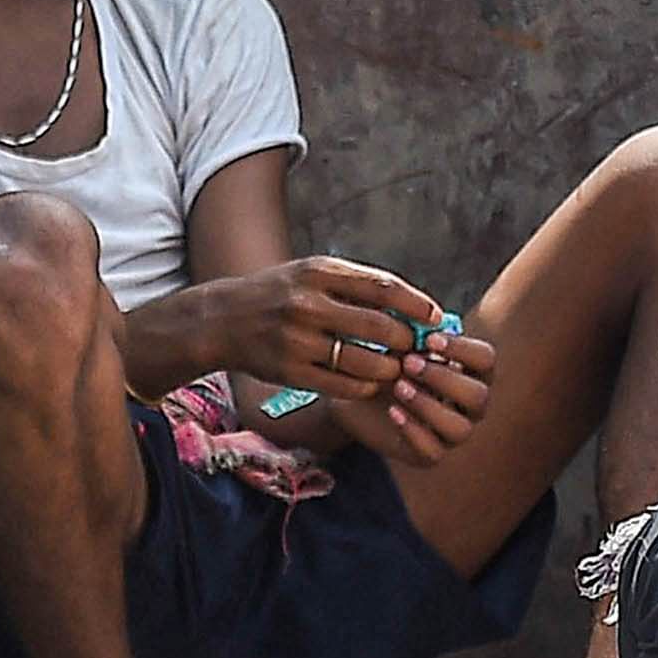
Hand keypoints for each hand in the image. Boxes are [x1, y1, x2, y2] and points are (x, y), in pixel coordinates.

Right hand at [194, 255, 471, 416]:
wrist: (222, 319)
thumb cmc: (280, 294)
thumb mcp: (312, 273)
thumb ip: (356, 285)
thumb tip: (412, 304)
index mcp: (319, 272)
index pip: (383, 287)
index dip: (416, 304)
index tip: (434, 316)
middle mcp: (308, 304)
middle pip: (379, 326)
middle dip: (408, 341)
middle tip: (418, 348)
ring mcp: (298, 340)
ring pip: (365, 360)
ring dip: (390, 368)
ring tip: (398, 368)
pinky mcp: (290, 371)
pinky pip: (342, 384)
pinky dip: (365, 385)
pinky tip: (370, 381)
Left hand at [274, 327, 492, 462]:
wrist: (350, 395)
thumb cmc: (382, 363)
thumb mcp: (394, 343)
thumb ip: (412, 332)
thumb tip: (423, 324)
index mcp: (469, 371)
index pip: (486, 360)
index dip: (463, 350)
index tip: (429, 339)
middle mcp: (468, 404)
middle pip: (479, 396)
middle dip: (443, 378)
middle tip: (408, 363)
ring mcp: (451, 432)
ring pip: (460, 428)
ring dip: (429, 406)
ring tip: (399, 387)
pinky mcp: (429, 454)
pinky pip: (433, 451)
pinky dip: (414, 430)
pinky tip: (392, 412)